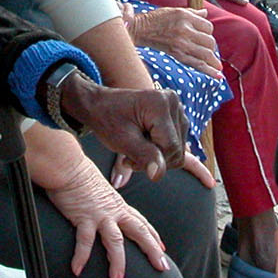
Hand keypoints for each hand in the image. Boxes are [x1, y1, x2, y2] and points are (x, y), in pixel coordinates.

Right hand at [31, 134, 169, 277]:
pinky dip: (81, 257)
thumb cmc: (78, 173)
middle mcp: (113, 210)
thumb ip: (103, 200)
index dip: (152, 235)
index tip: (162, 248)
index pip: (140, 221)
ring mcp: (100, 215)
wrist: (67, 164)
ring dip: (118, 263)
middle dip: (152, 250)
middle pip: (139, 232)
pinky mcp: (83, 217)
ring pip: (116, 242)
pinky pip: (84, 242)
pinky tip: (77, 270)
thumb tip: (99, 205)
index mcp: (118, 204)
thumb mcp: (98, 188)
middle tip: (162, 267)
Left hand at [57, 73, 185, 181]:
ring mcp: (176, 107)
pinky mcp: (175, 114)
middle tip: (129, 155)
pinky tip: (143, 143)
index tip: (127, 160)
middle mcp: (173, 102)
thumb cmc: (107, 119)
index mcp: (160, 104)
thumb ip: (143, 156)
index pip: (171, 147)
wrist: (99, 104)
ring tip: (135, 147)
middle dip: (154, 159)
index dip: (152, 161)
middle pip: (176, 149)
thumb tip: (158, 175)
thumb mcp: (122, 140)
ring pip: (178, 149)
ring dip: (157, 155)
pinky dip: (160, 149)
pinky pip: (177, 143)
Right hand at [124, 5, 220, 79]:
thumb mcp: (175, 10)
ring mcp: (181, 44)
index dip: (209, 31)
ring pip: (206, 54)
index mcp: (186, 17)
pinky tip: (217, 75)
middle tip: (209, 50)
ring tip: (217, 66)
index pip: (208, 27)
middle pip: (210, 41)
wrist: (141, 29)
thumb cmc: (157, 18)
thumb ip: (193, 12)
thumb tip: (205, 13)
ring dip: (213, 61)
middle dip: (212, 47)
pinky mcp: (177, 55)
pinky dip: (208, 70)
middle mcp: (185, 30)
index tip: (205, 35)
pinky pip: (197, 64)